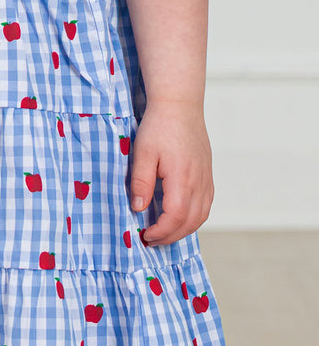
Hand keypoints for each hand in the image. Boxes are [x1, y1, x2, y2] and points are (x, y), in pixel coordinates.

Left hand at [129, 100, 213, 244]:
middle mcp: (199, 182)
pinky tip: (179, 217)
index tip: (145, 235)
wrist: (180, 106)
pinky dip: (193, 217)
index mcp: (182, 178)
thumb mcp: (142, 153)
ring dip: (183, 230)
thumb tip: (138, 208)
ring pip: (201, 216)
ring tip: (163, 232)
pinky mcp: (207, 175)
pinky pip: (205, 205)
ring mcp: (206, 179)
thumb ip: (141, 182)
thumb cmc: (159, 126)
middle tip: (151, 240)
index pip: (176, 217)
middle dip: (171, 236)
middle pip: (191, 222)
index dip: (161, 231)